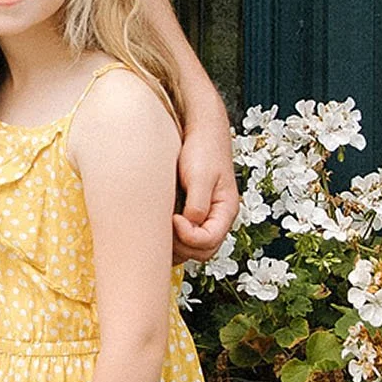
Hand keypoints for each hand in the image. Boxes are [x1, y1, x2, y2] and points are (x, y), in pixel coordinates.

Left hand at [172, 93, 236, 261]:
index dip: (188, 236)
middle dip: (181, 245)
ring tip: (156, 228)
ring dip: (174, 245)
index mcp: (226, 210)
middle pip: (202, 251)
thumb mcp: (200, 175)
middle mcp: (217, 218)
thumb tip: (190, 225)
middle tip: (162, 227)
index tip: (174, 218)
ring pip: (192, 247)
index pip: (209, 241)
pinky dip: (170, 237)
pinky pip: (183, 236)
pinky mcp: (192, 212)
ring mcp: (205, 216)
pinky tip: (155, 226)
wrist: (201, 130)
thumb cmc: (203, 148)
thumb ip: (197, 203)